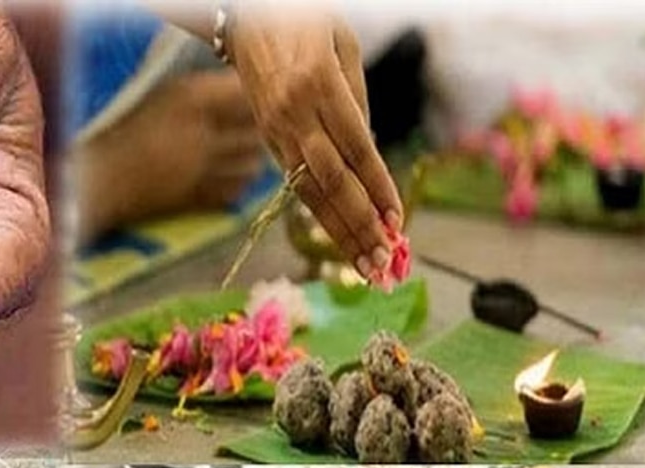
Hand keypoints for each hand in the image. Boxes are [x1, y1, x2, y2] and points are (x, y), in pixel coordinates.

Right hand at [74, 69, 264, 242]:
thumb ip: (202, 93)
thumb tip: (239, 95)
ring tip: (240, 154)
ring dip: (251, 158)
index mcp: (189, 100)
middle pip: (254, 130)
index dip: (247, 96)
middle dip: (254, 128)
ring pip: (251, 165)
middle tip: (246, 128)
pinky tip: (227, 178)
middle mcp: (202, 135)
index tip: (242, 100)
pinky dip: (237, 184)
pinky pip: (234, 192)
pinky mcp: (196, 200)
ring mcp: (201, 171)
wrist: (97, 179)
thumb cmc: (124, 130)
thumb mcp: (163, 96)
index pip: (242, 93)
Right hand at [227, 8, 403, 277]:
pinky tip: (338, 240)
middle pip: (332, 181)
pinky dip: (320, 215)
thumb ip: (356, 100)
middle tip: (383, 262)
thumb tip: (367, 157)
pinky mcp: (268, 140)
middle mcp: (294, 115)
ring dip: (339, 233)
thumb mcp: (343, 45)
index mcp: (318, 85)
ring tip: (364, 266)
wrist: (247, 18)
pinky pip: (297, 184)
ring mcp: (276, 132)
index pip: (356, 148)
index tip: (397, 221)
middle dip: (359, 225)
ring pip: (311, 192)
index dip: (377, 188)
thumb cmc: (304, 23)